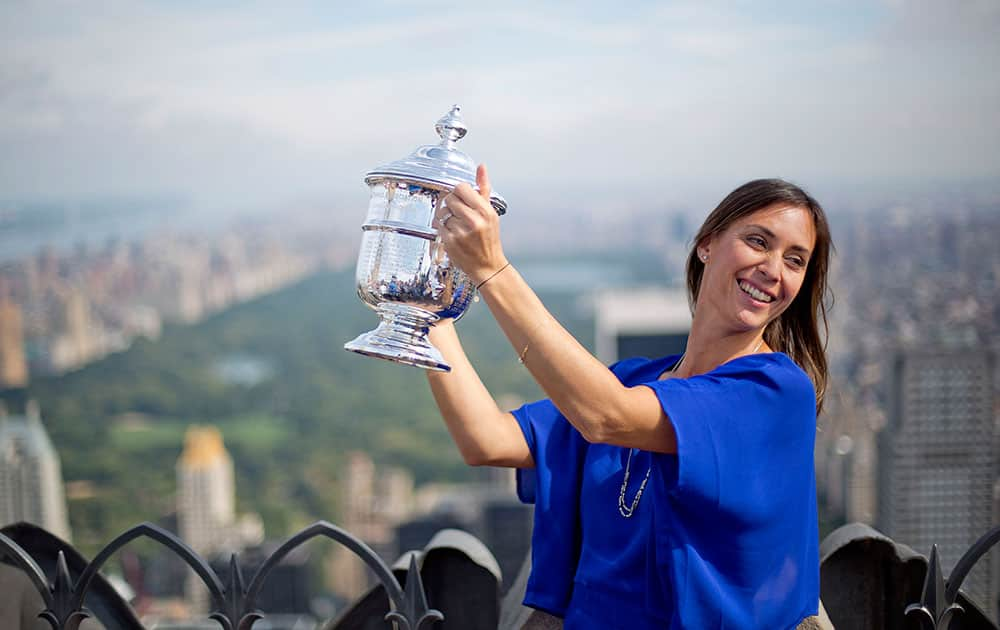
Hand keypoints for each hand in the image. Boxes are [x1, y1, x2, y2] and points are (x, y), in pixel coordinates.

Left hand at [435, 164, 508, 283]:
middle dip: (451, 205)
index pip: (461, 188)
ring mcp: (461, 232)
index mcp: (485, 211)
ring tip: (457, 226)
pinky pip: (438, 227)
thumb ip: (483, 189)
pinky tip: (454, 235)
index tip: (461, 198)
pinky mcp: (451, 242)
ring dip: (447, 218)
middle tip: (458, 213)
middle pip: (449, 199)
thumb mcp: (491, 212)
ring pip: (442, 213)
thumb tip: (481, 167)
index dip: (458, 192)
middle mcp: (474, 221)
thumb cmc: (489, 238)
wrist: (488, 266)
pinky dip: (443, 230)